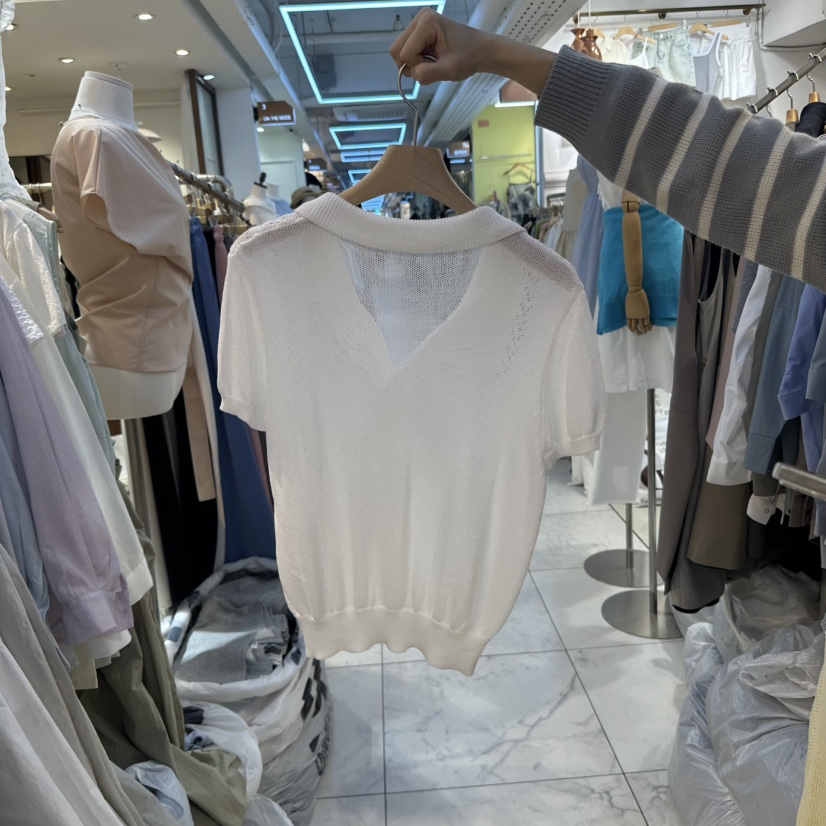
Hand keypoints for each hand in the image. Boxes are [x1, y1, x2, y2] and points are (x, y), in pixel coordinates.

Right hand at [390, 10, 555, 95]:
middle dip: (412, 64)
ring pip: (401, 51)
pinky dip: (418, 59)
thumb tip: (411, 74)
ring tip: (434, 62)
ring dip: (415, 62)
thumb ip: (427, 74)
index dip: (416, 66)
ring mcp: (419, 22)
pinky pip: (408, 50)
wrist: (482, 50)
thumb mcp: (449, 70)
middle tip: (432, 66)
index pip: (404, 53)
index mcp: (426, 23)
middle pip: (397, 49)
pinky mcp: (421, 29)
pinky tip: (432, 58)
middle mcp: (420, 18)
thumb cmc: (469, 57)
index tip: (434, 67)